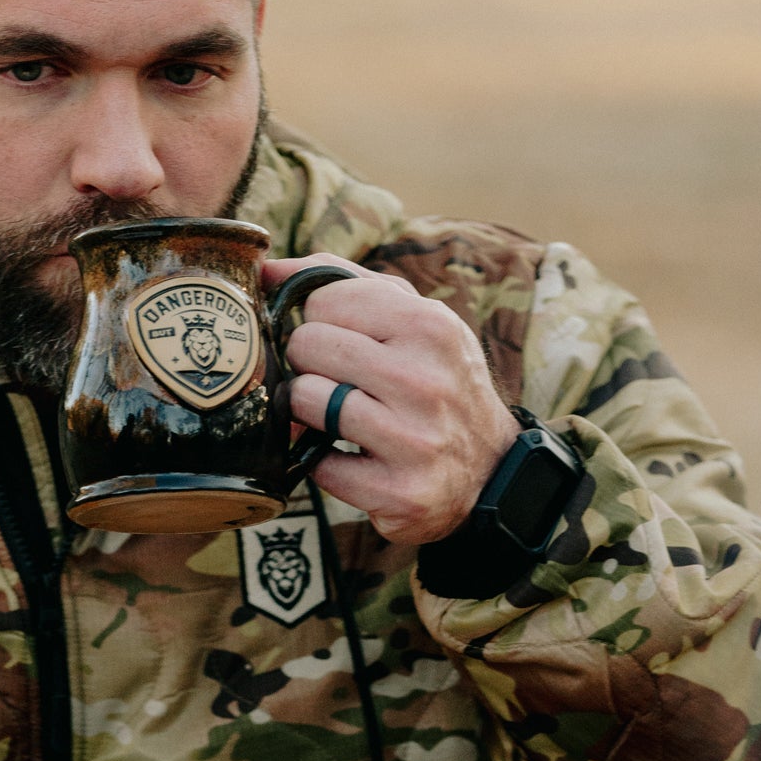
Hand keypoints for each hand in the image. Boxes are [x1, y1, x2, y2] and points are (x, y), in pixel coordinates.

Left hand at [270, 254, 520, 545]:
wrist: (491, 470)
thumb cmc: (436, 382)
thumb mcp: (415, 320)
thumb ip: (346, 283)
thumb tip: (269, 268)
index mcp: (430, 326)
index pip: (324, 300)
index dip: (318, 322)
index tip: (340, 342)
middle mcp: (425, 379)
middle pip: (307, 346)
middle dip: (310, 365)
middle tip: (339, 382)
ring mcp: (412, 439)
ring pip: (305, 401)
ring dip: (310, 413)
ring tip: (342, 418)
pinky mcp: (398, 492)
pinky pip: (317, 464)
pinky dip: (323, 463)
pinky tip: (355, 459)